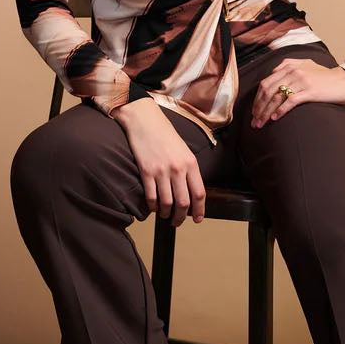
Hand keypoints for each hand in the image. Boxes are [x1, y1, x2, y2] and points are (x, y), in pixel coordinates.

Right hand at [112, 99, 206, 225]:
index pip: (199, 193)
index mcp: (191, 163)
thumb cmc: (164, 135)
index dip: (199, 211)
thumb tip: (190, 192)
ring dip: (166, 214)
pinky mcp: (146, 172)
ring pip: (167, 203)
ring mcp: (162, 171)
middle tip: (177, 222)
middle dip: (180, 218)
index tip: (197, 219)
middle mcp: (178, 168)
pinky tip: (153, 207)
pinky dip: (152, 207)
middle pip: (184, 203)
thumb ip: (188, 171)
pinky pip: (151, 197)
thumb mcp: (183, 151)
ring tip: (164, 215)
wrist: (145, 120)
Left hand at [250, 59, 344, 128]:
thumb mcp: (307, 64)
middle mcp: (293, 72)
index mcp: (290, 66)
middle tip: (254, 121)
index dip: (257, 99)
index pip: (266, 83)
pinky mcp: (310, 91)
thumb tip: (273, 72)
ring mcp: (302, 81)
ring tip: (261, 123)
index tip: (254, 111)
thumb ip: (289, 64)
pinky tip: (275, 118)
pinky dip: (280, 110)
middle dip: (258, 108)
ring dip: (266, 112)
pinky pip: (290, 101)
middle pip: (268, 91)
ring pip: (277, 97)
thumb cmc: (326, 76)